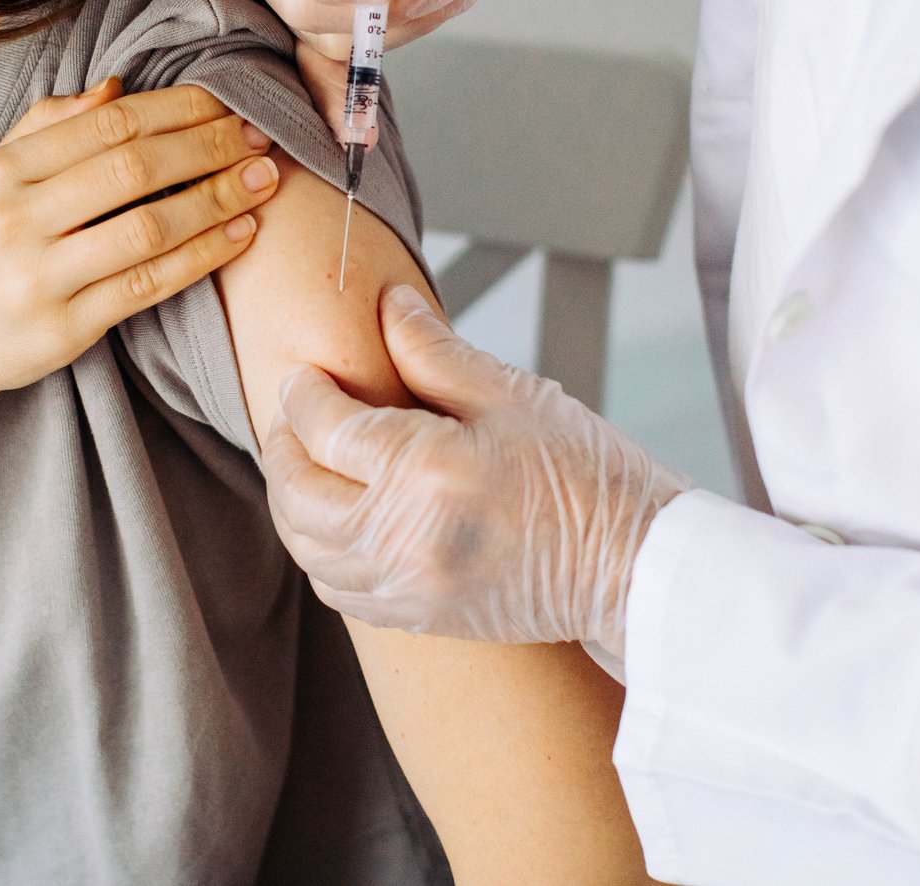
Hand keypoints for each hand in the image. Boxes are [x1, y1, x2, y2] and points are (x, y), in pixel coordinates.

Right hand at [0, 80, 280, 416]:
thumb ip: (44, 129)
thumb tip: (117, 88)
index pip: (105, 124)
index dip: (176, 108)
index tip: (225, 101)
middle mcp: (14, 220)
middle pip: (133, 168)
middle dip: (208, 146)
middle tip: (259, 135)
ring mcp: (37, 278)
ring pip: (149, 227)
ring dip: (218, 198)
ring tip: (263, 181)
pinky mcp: (62, 330)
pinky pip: (148, 285)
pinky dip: (202, 256)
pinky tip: (239, 234)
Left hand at [263, 286, 691, 652]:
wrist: (636, 568)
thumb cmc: (589, 475)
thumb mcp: (514, 395)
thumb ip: (433, 350)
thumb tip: (386, 303)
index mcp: (427, 471)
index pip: (326, 428)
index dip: (303, 394)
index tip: (305, 375)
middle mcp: (404, 537)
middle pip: (297, 490)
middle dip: (283, 445)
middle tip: (293, 412)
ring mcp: (407, 587)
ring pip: (306, 545)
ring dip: (292, 500)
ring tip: (306, 460)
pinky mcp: (417, 617)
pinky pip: (334, 586)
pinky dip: (318, 548)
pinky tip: (335, 516)